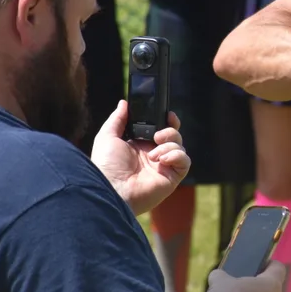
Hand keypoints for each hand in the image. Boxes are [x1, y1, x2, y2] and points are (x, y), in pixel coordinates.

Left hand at [91, 100, 190, 216]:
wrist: (111, 188)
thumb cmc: (106, 165)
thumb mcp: (107, 137)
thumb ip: (117, 119)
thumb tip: (124, 103)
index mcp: (140, 145)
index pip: (160, 129)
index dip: (167, 121)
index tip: (168, 115)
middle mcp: (154, 155)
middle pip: (174, 136)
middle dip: (171, 130)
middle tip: (158, 135)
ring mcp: (164, 166)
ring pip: (180, 146)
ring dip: (169, 145)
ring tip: (153, 154)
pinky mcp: (172, 177)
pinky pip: (185, 161)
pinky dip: (177, 156)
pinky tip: (162, 159)